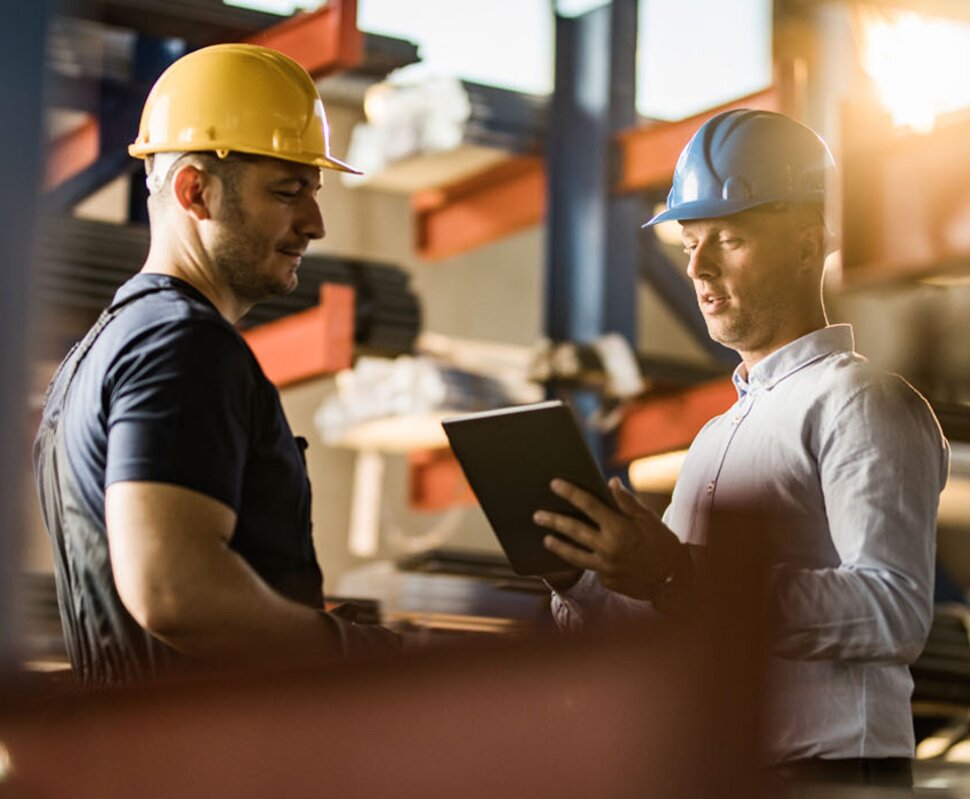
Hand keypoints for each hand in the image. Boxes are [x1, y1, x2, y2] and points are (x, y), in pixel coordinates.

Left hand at [534, 477, 683, 600]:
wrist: (674, 578)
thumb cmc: (662, 543)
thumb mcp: (649, 519)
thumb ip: (627, 501)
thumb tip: (611, 482)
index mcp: (619, 528)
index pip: (588, 505)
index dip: (570, 493)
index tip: (554, 484)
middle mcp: (609, 548)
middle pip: (573, 530)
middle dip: (553, 520)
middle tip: (537, 515)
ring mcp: (606, 567)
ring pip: (574, 555)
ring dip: (557, 546)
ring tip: (545, 539)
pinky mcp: (607, 581)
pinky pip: (591, 568)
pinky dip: (583, 561)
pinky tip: (573, 556)